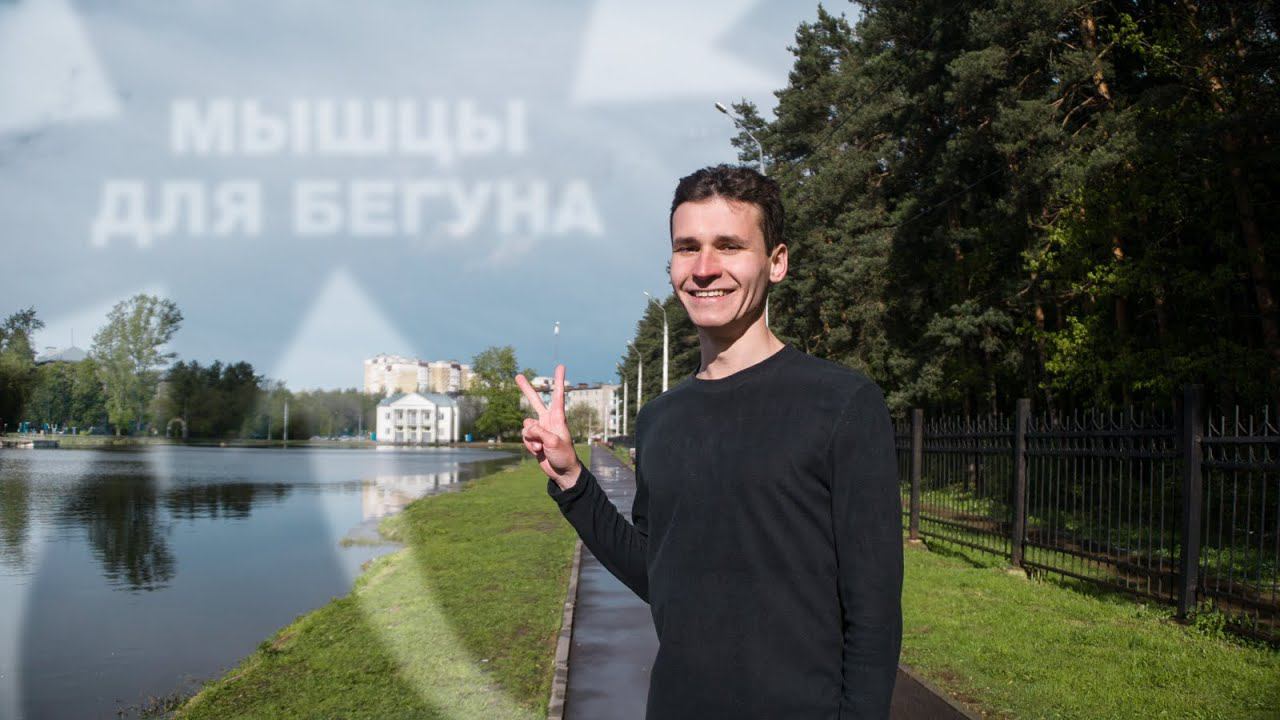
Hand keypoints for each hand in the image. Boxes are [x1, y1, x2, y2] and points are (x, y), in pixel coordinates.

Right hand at [515, 364, 580, 489]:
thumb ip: (539, 432)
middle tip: (517, 376)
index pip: (558, 396)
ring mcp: (540, 429)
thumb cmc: (564, 455)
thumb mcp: (553, 442)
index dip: (559, 380)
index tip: (561, 366)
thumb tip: (527, 427)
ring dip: (531, 438)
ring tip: (542, 447)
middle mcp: (548, 420)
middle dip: (526, 389)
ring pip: (525, 426)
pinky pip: (524, 438)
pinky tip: (538, 452)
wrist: (562, 472)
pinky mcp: (534, 439)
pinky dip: (529, 445)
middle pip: (534, 401)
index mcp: (558, 418)